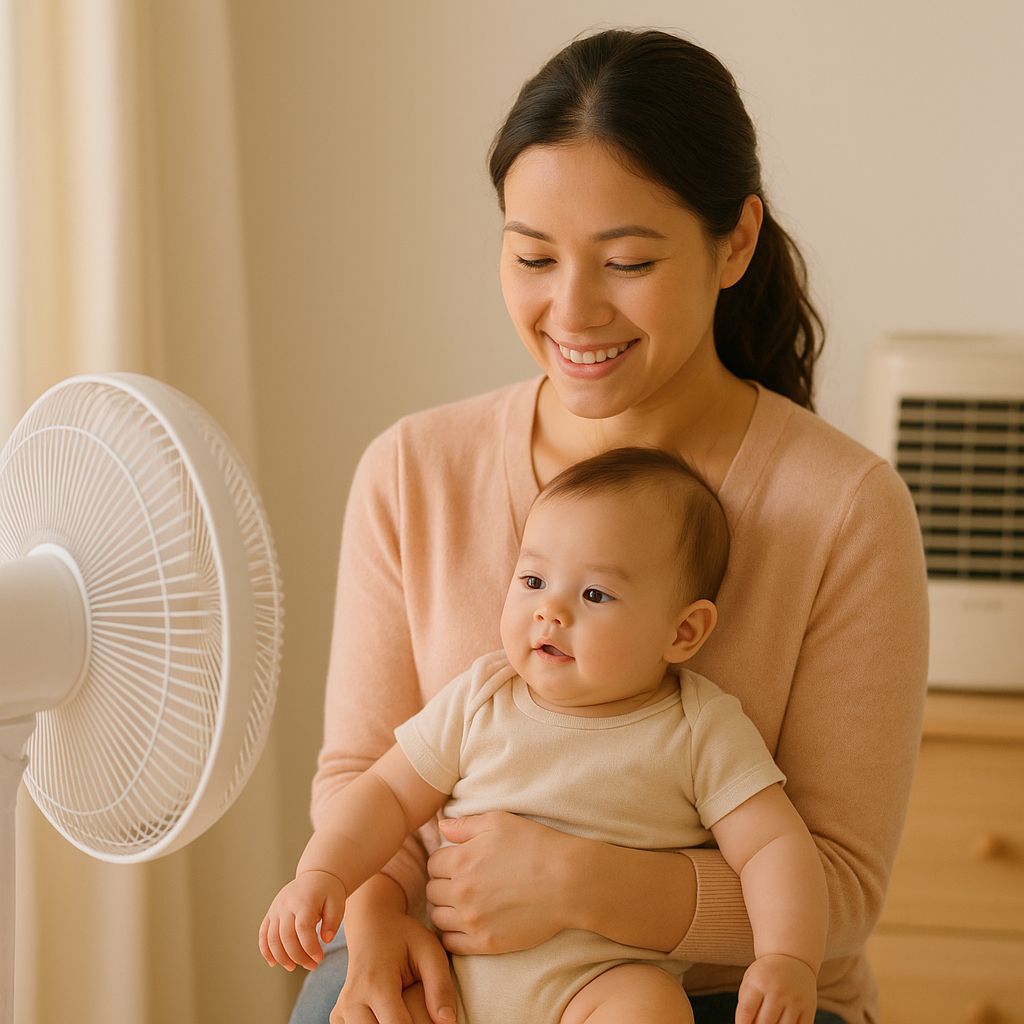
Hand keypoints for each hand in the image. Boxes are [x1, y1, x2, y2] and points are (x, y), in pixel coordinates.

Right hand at [259, 869, 346, 971]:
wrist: (316, 876)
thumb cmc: (329, 892)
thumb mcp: (337, 903)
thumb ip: (333, 921)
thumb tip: (325, 940)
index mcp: (304, 901)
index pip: (303, 929)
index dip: (310, 947)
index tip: (320, 959)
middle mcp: (286, 905)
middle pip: (286, 936)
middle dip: (298, 956)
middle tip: (312, 966)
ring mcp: (276, 909)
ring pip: (272, 938)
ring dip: (282, 957)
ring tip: (294, 967)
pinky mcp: (271, 913)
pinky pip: (263, 934)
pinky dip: (266, 950)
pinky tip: (274, 963)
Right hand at [333, 900, 456, 1023]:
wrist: (372, 925)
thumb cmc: (405, 937)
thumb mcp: (429, 951)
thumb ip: (440, 986)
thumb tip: (449, 1023)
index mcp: (376, 984)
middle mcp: (353, 1000)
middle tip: (420, 1017)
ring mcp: (342, 1009)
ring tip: (406, 1015)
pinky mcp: (338, 1015)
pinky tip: (386, 1018)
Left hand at [426, 811, 574, 954]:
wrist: (568, 881)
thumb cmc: (536, 846)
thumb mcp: (500, 822)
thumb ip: (465, 824)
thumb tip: (441, 826)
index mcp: (461, 860)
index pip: (432, 864)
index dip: (446, 861)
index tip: (459, 862)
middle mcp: (461, 892)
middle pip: (432, 891)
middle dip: (444, 884)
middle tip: (463, 881)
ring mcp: (472, 920)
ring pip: (438, 918)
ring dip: (447, 909)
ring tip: (465, 902)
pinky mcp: (485, 943)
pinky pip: (451, 944)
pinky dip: (454, 934)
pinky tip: (469, 923)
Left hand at [736, 953, 817, 1023]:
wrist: (792, 958)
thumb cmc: (766, 975)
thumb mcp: (750, 981)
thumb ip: (745, 1004)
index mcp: (759, 981)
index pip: (747, 1010)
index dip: (742, 1023)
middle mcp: (778, 990)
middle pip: (764, 1023)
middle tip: (757, 1021)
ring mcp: (795, 1000)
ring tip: (770, 1020)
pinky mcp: (809, 1008)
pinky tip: (782, 1022)